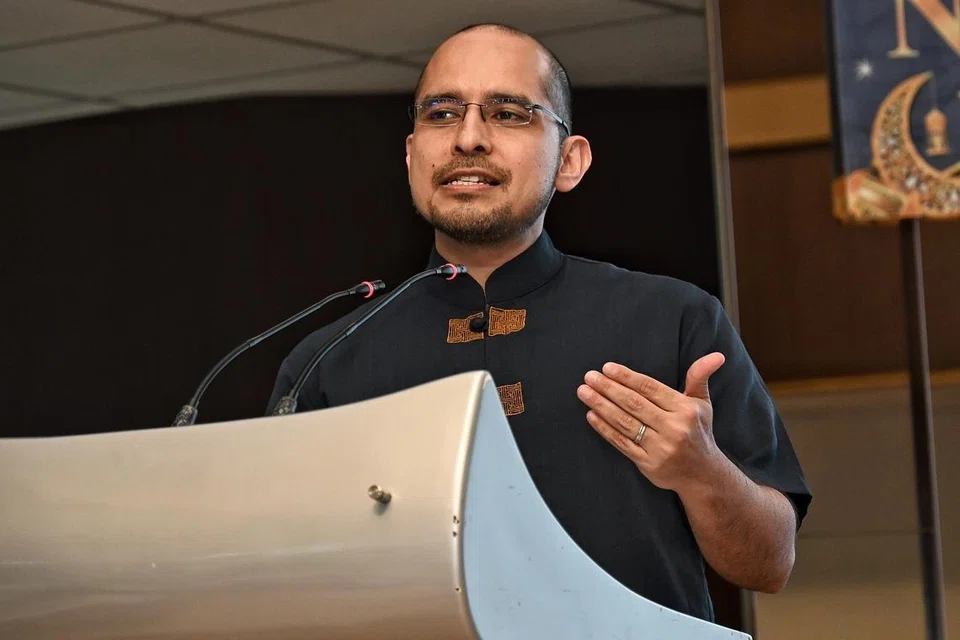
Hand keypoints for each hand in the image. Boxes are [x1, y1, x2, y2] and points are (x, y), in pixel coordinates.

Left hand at [576, 353, 725, 490]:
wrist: (703, 475)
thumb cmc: (698, 432)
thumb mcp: (701, 404)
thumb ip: (699, 377)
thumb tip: (716, 355)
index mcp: (684, 410)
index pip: (650, 388)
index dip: (627, 377)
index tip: (607, 368)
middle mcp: (673, 428)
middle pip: (634, 404)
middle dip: (608, 388)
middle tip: (589, 377)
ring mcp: (660, 448)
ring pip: (625, 422)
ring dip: (601, 406)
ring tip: (584, 392)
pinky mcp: (648, 464)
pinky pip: (622, 443)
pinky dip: (605, 429)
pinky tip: (591, 416)